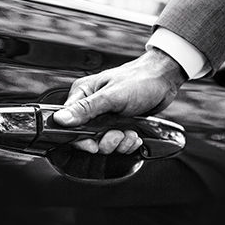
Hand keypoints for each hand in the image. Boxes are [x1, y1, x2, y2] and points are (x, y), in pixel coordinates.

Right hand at [53, 48, 187, 153]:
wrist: (164, 80)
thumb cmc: (139, 80)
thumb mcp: (111, 96)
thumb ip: (86, 109)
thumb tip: (60, 119)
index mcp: (83, 94)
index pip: (69, 123)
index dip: (81, 138)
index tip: (93, 144)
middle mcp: (92, 106)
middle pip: (87, 137)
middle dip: (105, 142)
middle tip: (118, 135)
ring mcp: (106, 116)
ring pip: (104, 142)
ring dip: (119, 143)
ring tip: (130, 133)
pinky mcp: (119, 123)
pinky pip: (118, 142)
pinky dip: (127, 142)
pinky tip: (134, 134)